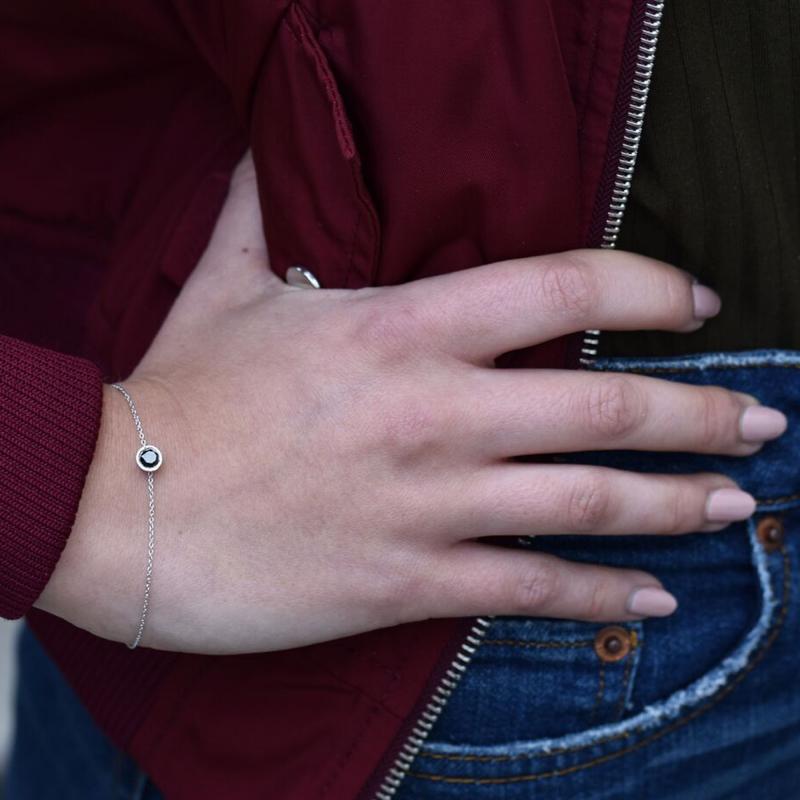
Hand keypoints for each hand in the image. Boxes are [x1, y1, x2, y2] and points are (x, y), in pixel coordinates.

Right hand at [38, 154, 786, 652]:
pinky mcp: (406, 581)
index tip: (695, 305)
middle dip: (702, 411)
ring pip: (589, 500)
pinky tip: (653, 597)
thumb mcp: (222, 289)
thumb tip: (258, 149)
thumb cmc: (172, 395)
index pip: (566, 286)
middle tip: (759, 421)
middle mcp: (435, 412)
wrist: (111, 505)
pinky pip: (530, 587)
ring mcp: (428, 501)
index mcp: (401, 328)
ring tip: (734, 501)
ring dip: (678, 501)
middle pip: (609, 404)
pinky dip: (602, 592)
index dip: (650, 288)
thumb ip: (259, 212)